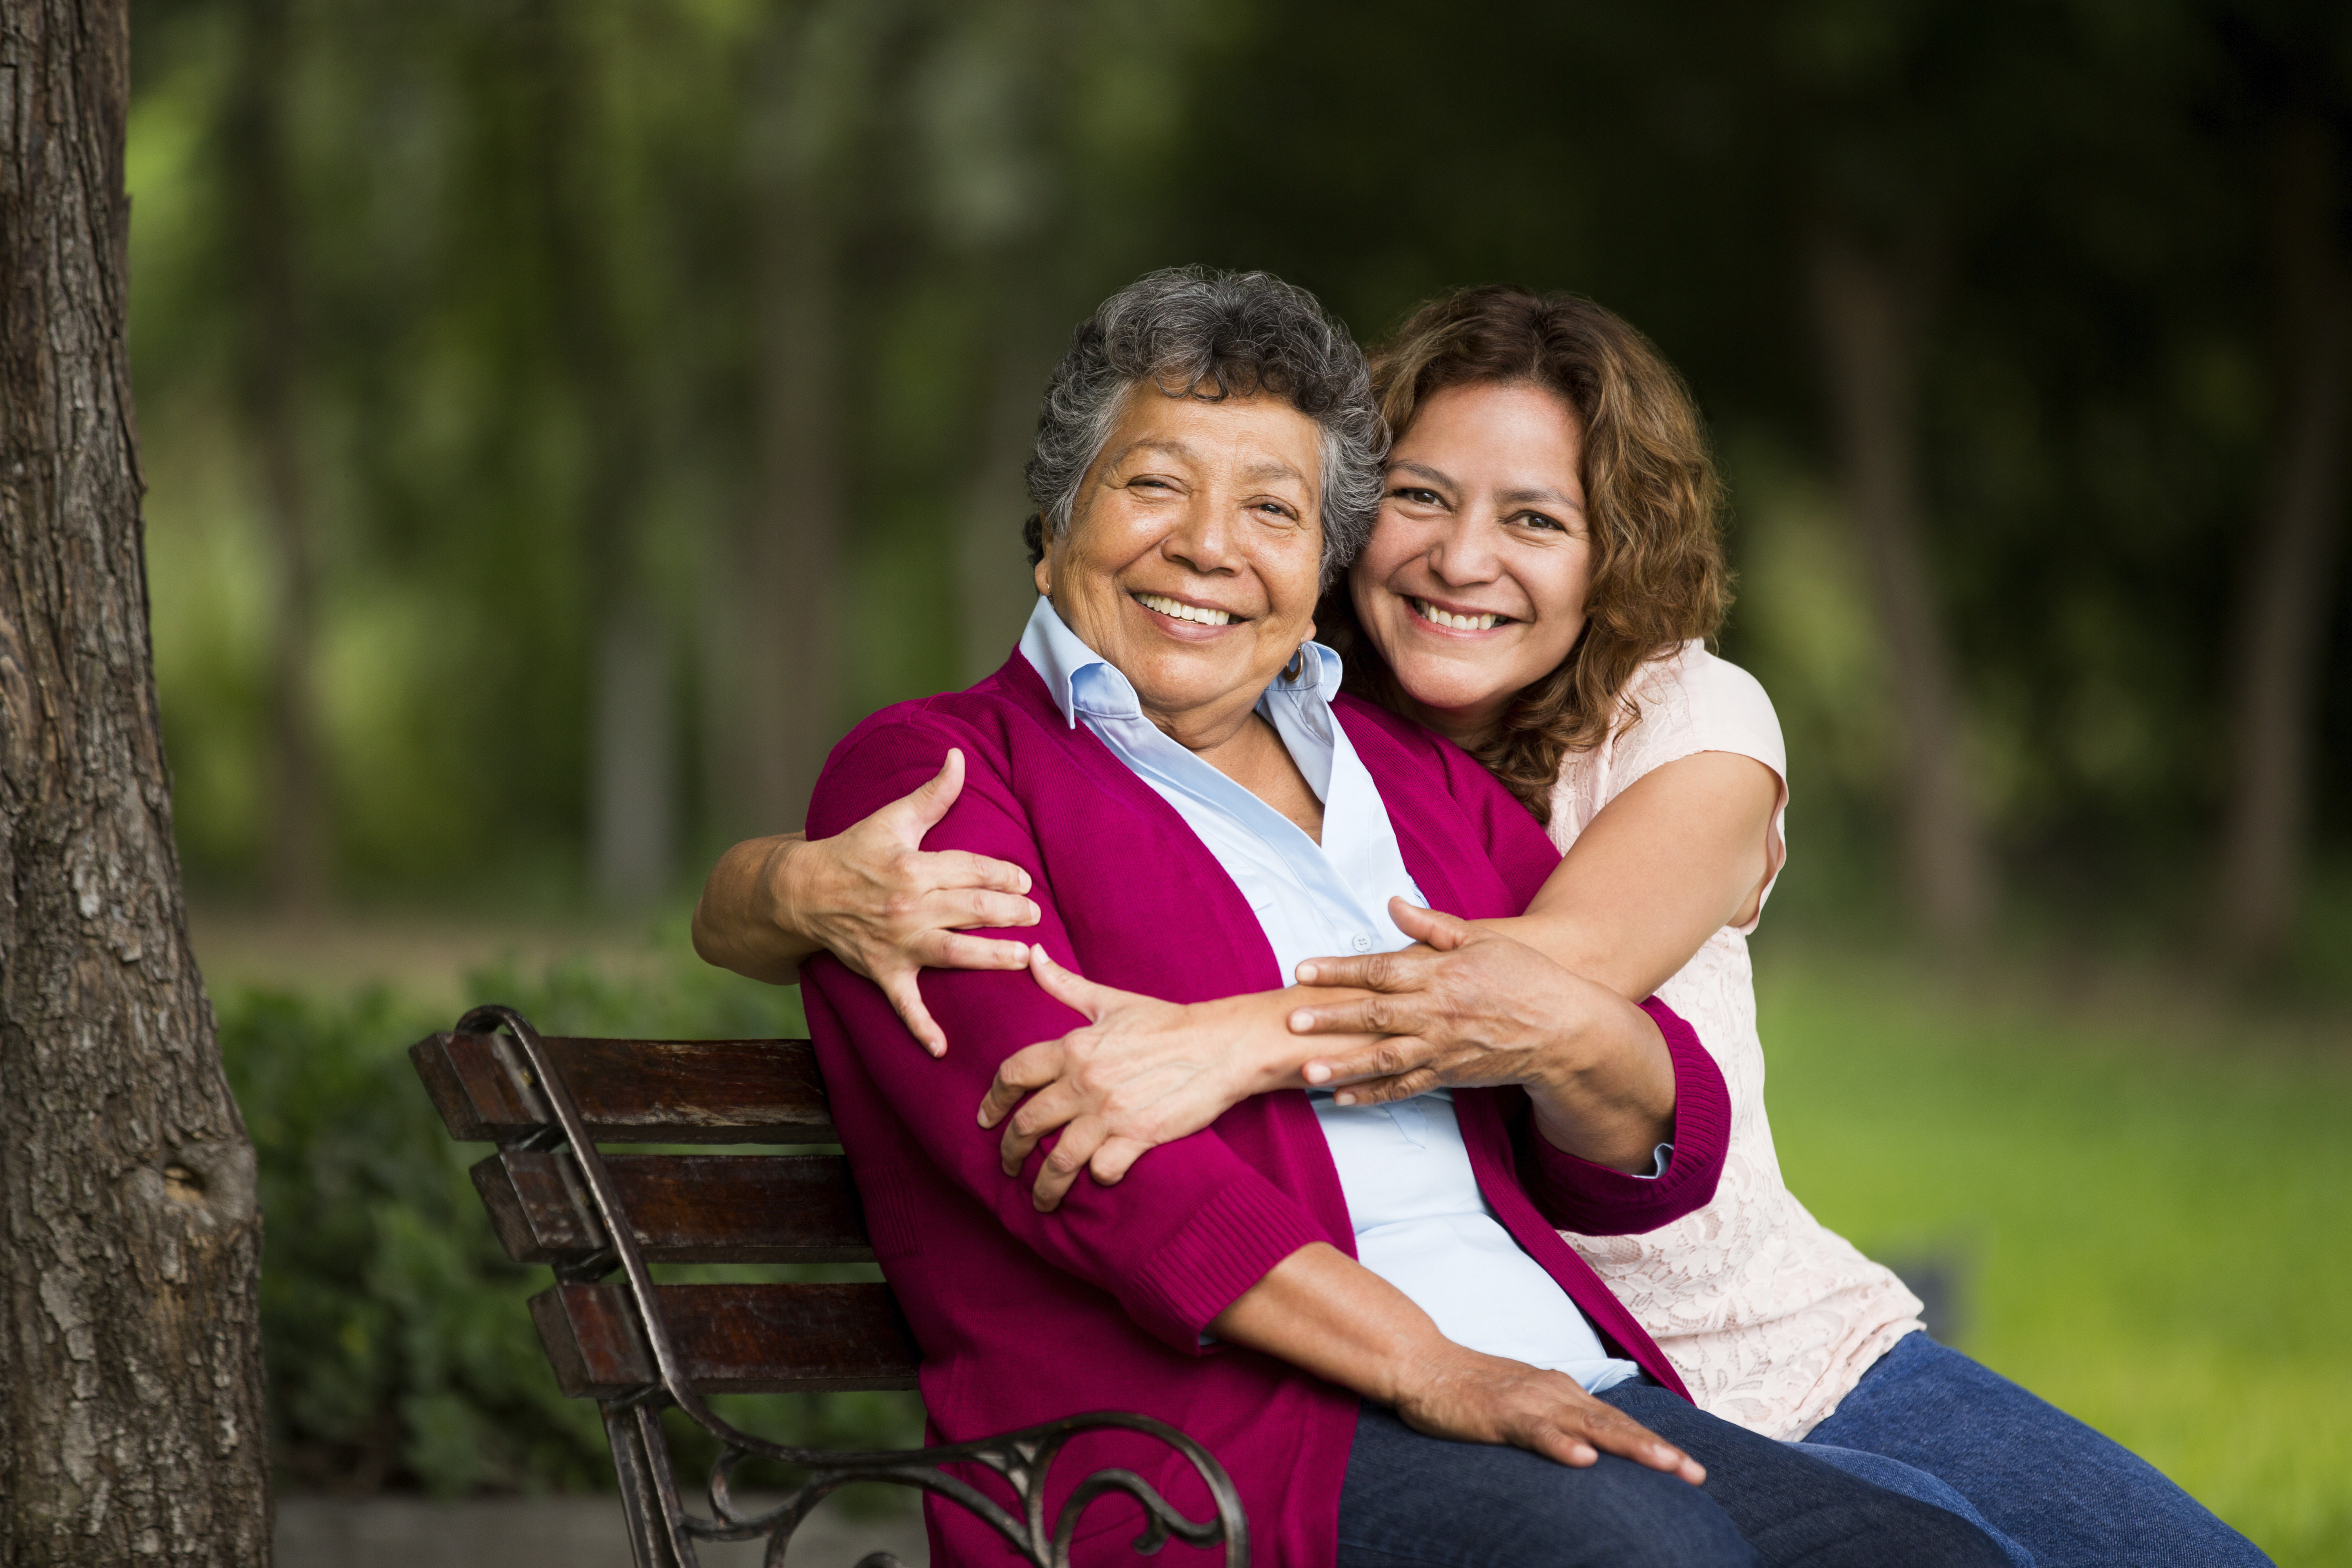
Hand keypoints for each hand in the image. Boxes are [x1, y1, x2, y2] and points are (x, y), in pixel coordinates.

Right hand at [785, 749, 1039, 1054]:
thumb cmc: (852, 851)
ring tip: (1023, 958)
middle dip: (1007, 912)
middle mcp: (908, 906)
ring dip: (989, 957)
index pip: (968, 869)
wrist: (801, 892)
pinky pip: (904, 1004)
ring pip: (952, 952)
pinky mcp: (883, 971)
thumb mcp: (891, 819)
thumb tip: (959, 756)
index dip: (1001, 874)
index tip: (1025, 881)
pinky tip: (942, 1049)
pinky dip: (921, 1028)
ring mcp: (897, 942)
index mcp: (913, 867)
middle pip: (969, 908)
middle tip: (1035, 916)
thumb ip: (932, 794)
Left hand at [979, 949, 1279, 1210]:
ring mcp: (1111, 1112)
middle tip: (1007, 1165)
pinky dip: (1098, 1178)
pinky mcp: (1140, 1136)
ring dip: (1045, 1185)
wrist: (1221, 1045)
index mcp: (1074, 1046)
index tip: (985, 1119)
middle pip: (1028, 1124)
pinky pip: (1104, 1169)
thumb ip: (1065, 984)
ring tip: (1040, 1198)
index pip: (1014, 1074)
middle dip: (1011, 1151)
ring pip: (1060, 1159)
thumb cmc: (1168, 1023)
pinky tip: (1097, 1179)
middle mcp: (1085, 1081)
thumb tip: (1033, 954)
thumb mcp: (1111, 1001)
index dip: (993, 1099)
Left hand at [1288, 900, 1619, 1104]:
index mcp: (1441, 974)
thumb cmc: (1523, 977)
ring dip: (1344, 1065)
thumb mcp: (1482, 939)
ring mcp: (1442, 1048)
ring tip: (1306, 1071)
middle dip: (1330, 1018)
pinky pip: (1404, 1089)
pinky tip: (1341, 1098)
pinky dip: (1372, 1096)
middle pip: (1374, 1016)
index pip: (1380, 970)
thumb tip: (1392, 904)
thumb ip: (1432, 925)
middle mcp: (1436, 1013)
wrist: (1563, 1029)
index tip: (1302, 969)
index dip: (1339, 970)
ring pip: (1384, 1059)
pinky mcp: (1449, 1075)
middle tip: (1292, 1021)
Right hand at [1392, 1345, 1704, 1482]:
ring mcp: (1529, 1401)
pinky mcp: (1500, 1414)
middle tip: (1696, 1474)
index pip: (1617, 1422)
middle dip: (1658, 1450)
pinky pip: (1536, 1432)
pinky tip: (1584, 1460)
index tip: (1690, 1469)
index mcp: (1561, 1392)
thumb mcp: (1522, 1405)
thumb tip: (1587, 1445)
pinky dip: (1561, 1445)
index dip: (1654, 1444)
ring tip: (1665, 1466)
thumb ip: (1555, 1420)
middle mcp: (1554, 1392)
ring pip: (1589, 1426)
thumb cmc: (1469, 1389)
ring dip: (1630, 1446)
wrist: (1421, 1362)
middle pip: (1615, 1424)